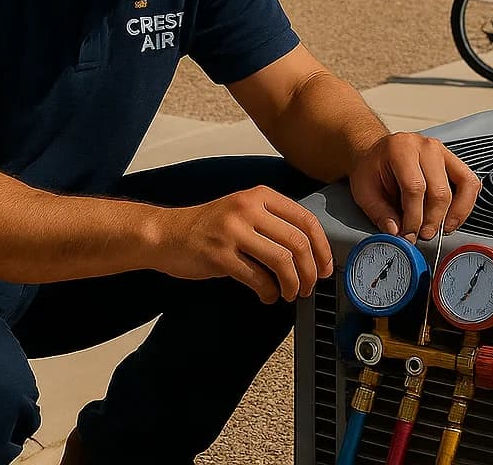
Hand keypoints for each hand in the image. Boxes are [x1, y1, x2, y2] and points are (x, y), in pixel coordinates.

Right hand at [151, 186, 333, 303]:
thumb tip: (310, 252)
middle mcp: (248, 209)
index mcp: (259, 196)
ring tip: (289, 293)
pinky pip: (258, 278)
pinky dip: (269, 293)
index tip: (325, 267)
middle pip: (297, 243)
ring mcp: (232, 231)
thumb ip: (273, 223)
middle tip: (309, 286)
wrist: (167, 234)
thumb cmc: (207, 227)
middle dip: (310, 271)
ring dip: (292, 285)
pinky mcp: (219, 255)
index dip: (322, 248)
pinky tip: (267, 296)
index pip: (306, 220)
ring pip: (282, 261)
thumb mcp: (243, 211)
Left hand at [348, 132, 481, 241]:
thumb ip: (380, 213)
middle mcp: (425, 146)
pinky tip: (452, 218)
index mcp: (400, 148)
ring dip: (454, 214)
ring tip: (441, 230)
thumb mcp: (364, 191)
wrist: (377, 154)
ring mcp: (443, 151)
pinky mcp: (453, 160)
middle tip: (422, 235)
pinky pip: (470, 183)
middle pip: (440, 190)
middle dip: (432, 220)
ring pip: (463, 185)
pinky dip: (465, 204)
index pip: (415, 187)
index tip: (409, 234)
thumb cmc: (371, 169)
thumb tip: (397, 232)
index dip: (414, 217)